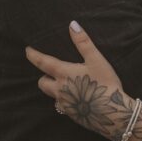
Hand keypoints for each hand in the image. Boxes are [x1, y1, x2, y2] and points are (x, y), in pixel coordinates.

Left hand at [25, 21, 129, 140]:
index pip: (42, 63)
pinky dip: (66, 100)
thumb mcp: (96, 60)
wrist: (113, 113)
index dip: (33, 56)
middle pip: (42, 83)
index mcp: (63, 74)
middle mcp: (60, 90)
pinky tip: (77, 98)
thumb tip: (72, 25)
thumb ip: (83, 42)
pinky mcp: (72, 115)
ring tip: (64, 84)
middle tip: (49, 71)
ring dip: (54, 89)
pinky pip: (63, 106)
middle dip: (44, 76)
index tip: (27, 51)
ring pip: (52, 95)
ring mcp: (65, 104)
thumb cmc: (105, 84)